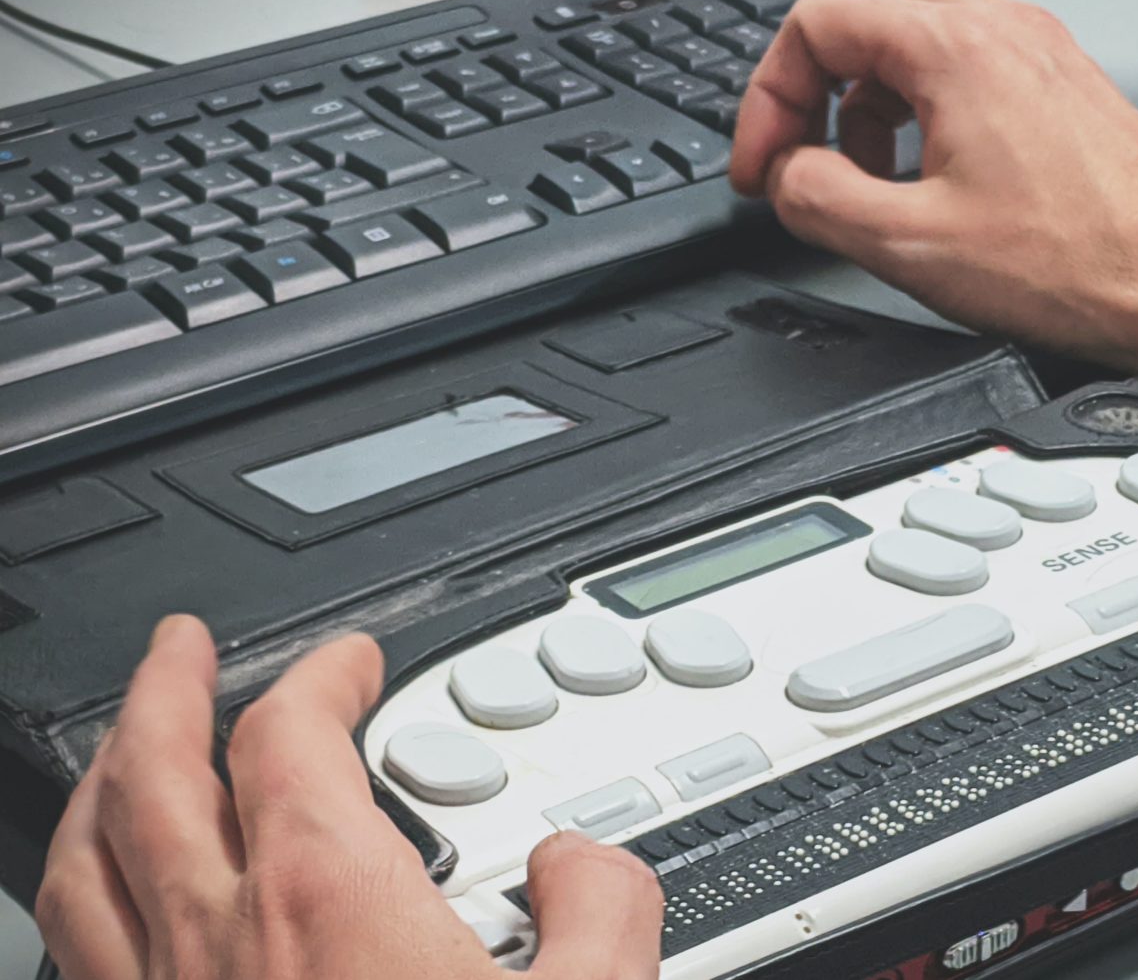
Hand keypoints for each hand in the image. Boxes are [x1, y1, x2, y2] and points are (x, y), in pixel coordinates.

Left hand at [35, 615, 663, 979]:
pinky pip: (76, 965)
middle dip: (167, 688)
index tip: (352, 662)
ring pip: (83, 864)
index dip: (322, 674)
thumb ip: (606, 902)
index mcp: (328, 900)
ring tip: (123, 751)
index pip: (292, 733)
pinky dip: (80, 904)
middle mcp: (219, 947)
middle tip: (183, 645)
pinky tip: (105, 914)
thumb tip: (577, 859)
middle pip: (152, 771)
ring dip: (101, 782)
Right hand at [731, 0, 1137, 364]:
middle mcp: (1000, 27)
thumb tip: (788, 175)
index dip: (768, 100)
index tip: (765, 167)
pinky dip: (918, 102)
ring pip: (911, 25)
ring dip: (864, 91)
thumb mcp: (909, 246)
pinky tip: (924, 176)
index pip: (815, 23)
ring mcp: (1034, 49)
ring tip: (865, 176)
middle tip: (797, 147)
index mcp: (955, 48)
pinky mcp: (1056, 83)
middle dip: (810, 73)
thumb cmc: (1081, 263)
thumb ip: (817, 198)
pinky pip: (961, 61)